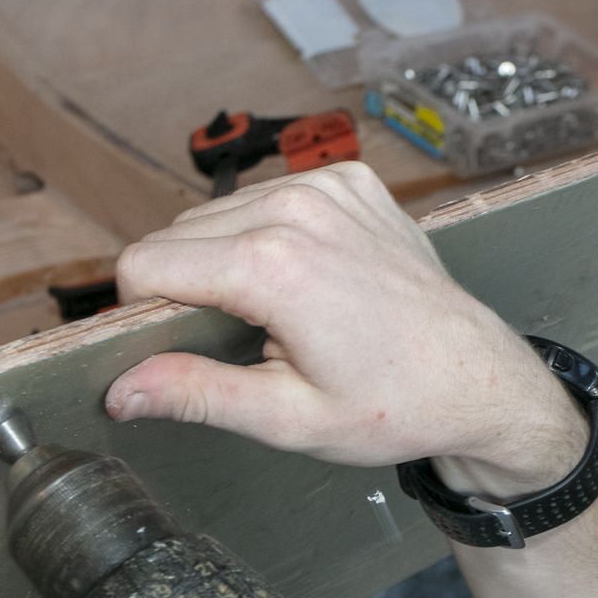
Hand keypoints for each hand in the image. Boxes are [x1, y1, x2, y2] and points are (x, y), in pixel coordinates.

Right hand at [104, 164, 586, 495]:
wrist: (478, 378)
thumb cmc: (393, 404)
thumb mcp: (287, 418)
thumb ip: (195, 395)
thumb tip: (119, 391)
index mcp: (272, 266)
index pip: (145, 264)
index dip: (140, 310)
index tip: (170, 346)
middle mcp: (297, 209)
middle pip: (177, 235)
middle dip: (184, 287)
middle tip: (237, 342)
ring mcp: (329, 187)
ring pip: (219, 212)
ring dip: (225, 257)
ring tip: (276, 312)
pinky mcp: (351, 180)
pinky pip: (272, 195)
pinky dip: (271, 232)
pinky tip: (307, 277)